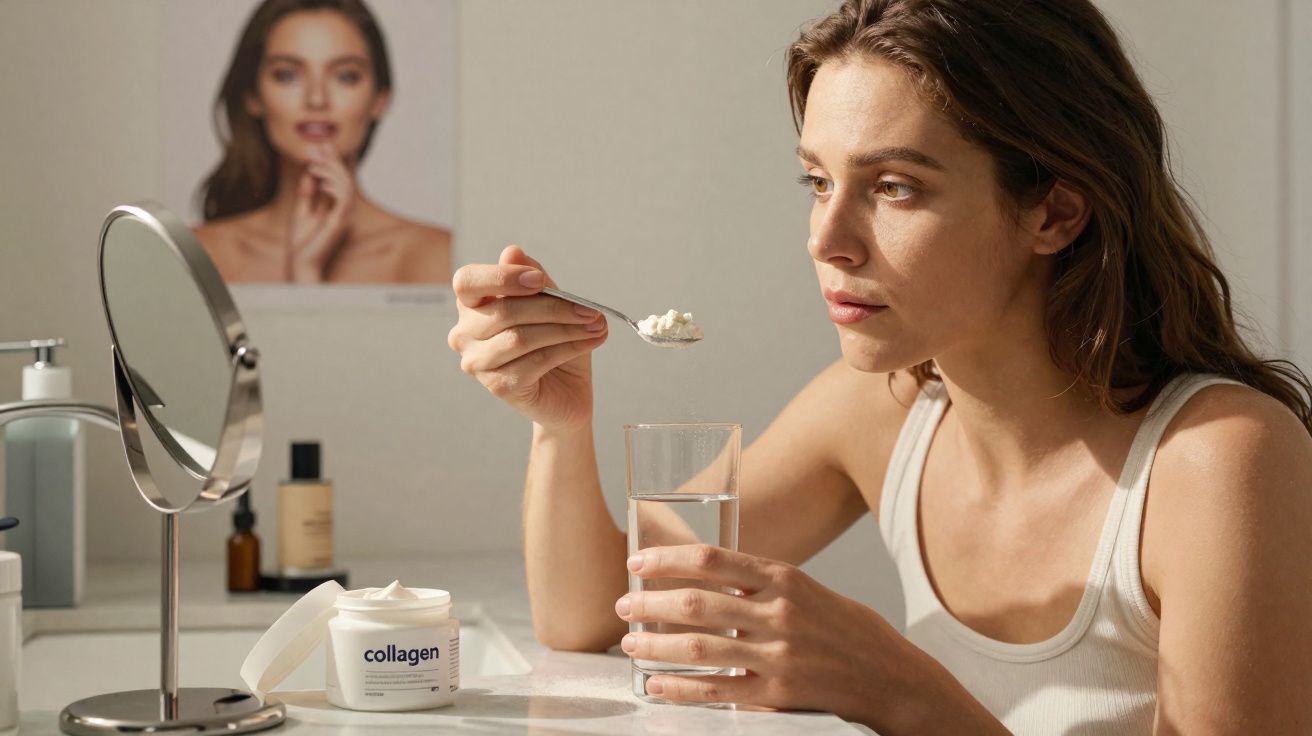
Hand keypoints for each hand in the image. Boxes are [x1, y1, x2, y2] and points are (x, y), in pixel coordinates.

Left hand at [288, 142, 354, 281]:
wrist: (301, 263)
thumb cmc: (302, 244)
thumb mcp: (301, 211)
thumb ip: (307, 193)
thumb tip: (310, 174)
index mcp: (336, 208)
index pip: (338, 179)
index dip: (331, 161)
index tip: (322, 145)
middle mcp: (344, 211)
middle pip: (345, 179)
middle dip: (332, 161)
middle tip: (320, 147)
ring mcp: (344, 216)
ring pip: (346, 185)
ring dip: (331, 171)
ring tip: (314, 165)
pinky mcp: (340, 222)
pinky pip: (343, 198)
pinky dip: (333, 186)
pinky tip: (321, 181)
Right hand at [448, 246, 608, 428]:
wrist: (566, 391)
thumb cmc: (554, 343)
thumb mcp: (551, 303)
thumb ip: (533, 279)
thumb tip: (513, 252)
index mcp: (472, 305)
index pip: (468, 282)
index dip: (502, 277)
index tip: (539, 281)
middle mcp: (464, 334)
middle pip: (504, 311)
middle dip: (553, 307)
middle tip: (589, 310)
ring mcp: (478, 363)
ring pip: (520, 337)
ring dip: (565, 329)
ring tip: (596, 326)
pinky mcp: (499, 386)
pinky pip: (535, 361)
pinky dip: (568, 348)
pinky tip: (589, 342)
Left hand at [616, 544, 995, 733]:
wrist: (891, 677)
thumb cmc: (847, 630)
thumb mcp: (808, 590)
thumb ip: (761, 584)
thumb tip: (708, 578)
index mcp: (784, 579)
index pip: (712, 560)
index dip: (667, 559)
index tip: (637, 560)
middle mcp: (779, 613)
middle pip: (697, 603)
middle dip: (650, 604)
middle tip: (623, 605)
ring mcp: (777, 657)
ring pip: (699, 647)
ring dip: (656, 646)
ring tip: (630, 644)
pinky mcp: (777, 696)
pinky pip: (717, 690)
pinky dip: (680, 687)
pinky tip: (657, 685)